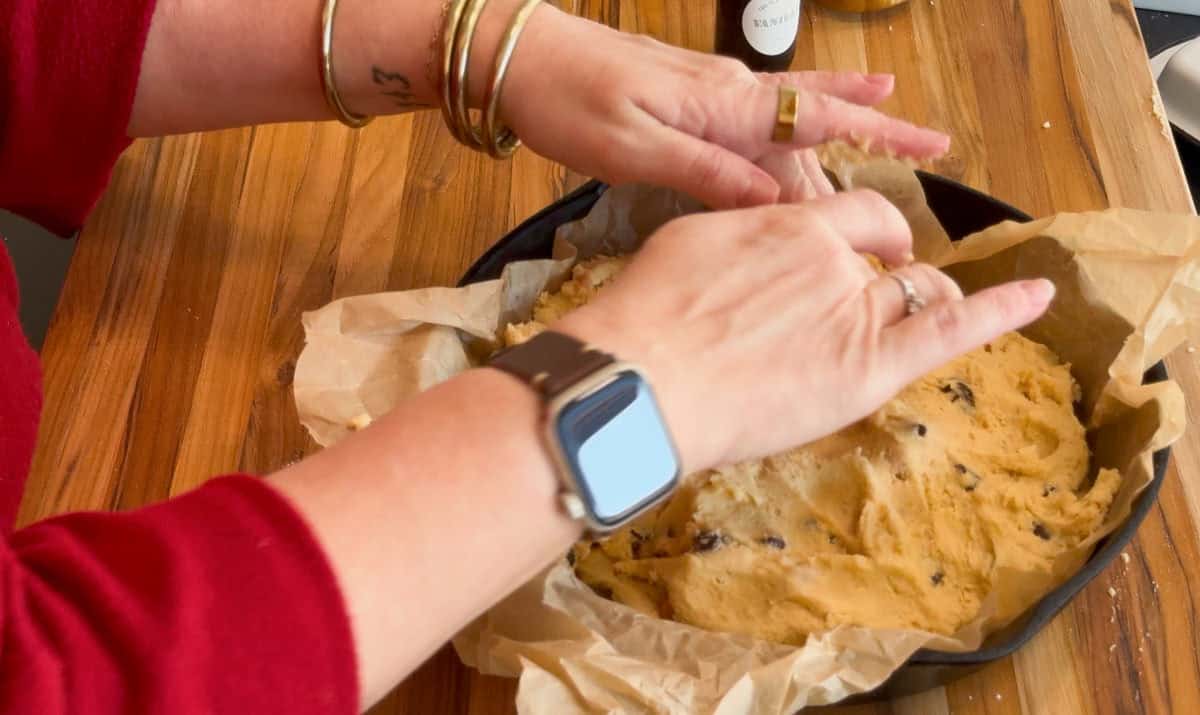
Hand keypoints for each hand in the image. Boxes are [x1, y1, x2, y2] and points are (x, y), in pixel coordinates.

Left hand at [501, 8, 947, 207]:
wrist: (521, 55)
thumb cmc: (569, 102)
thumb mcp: (633, 150)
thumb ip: (705, 173)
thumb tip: (773, 200)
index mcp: (723, 105)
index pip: (817, 119)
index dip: (876, 132)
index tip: (931, 143)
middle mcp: (727, 91)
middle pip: (816, 115)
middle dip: (875, 130)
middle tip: (931, 147)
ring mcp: (709, 89)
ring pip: (789, 113)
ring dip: (839, 127)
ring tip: (891, 132)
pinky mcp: (687, 95)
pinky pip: (756, 112)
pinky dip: (791, 121)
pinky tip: (800, 127)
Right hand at [555, 192, 1054, 472]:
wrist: (643, 382)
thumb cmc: (645, 319)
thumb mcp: (687, 247)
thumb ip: (739, 241)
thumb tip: (752, 247)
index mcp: (787, 228)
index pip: (853, 215)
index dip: (870, 229)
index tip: (870, 241)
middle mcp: (830, 261)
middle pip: (886, 258)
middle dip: (892, 267)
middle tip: (883, 283)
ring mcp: (854, 314)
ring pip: (915, 296)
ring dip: (923, 299)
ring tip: (926, 310)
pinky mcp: (870, 368)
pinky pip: (951, 328)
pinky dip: (1001, 309)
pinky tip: (1037, 296)